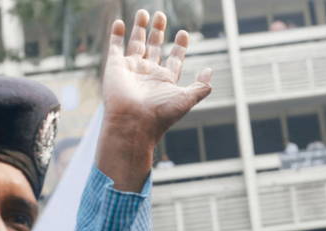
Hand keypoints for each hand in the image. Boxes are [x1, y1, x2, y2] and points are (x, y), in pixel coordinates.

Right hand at [95, 10, 211, 191]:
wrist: (133, 122)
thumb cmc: (161, 113)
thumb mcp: (187, 99)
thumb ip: (200, 86)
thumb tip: (209, 70)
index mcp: (165, 81)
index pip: (175, 59)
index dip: (180, 46)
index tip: (184, 33)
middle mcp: (148, 74)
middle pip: (155, 47)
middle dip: (159, 31)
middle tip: (162, 15)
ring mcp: (131, 69)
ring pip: (137, 44)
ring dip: (140, 28)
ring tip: (145, 12)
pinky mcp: (115, 66)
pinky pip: (116, 47)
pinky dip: (117, 35)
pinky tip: (120, 23)